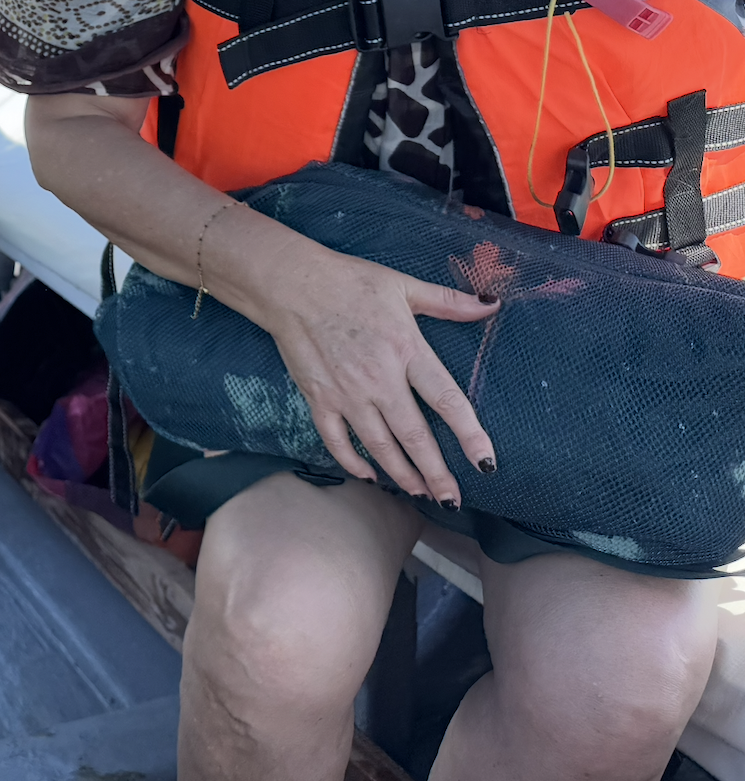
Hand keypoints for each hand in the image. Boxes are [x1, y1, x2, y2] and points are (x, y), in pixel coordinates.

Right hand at [244, 238, 499, 506]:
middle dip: (436, 473)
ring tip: (420, 492)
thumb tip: (490, 306)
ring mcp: (347, 393)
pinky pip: (337, 440)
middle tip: (452, 498)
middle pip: (415, 436)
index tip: (487, 464)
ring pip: (380, 445)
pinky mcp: (319, 398)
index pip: (447, 401)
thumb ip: (448, 301)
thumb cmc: (348, 281)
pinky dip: (353, 462)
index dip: (470, 436)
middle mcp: (380, 379)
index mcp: (406, 349)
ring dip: (402, 474)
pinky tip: (369, 475)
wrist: (290, 284)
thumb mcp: (402, 286)